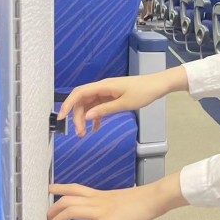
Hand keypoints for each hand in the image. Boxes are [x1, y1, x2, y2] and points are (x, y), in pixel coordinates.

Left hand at [47, 173, 187, 219]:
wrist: (155, 197)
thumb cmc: (145, 198)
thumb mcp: (124, 198)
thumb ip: (112, 203)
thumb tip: (109, 210)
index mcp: (102, 194)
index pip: (75, 188)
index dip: (59, 188)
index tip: (48, 190)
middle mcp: (98, 201)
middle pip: (67, 200)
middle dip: (52, 209)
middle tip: (45, 219)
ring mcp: (101, 211)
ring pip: (70, 211)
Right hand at [57, 68, 187, 136]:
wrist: (158, 86)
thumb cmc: (144, 92)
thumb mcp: (125, 104)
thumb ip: (105, 110)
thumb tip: (86, 116)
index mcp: (104, 86)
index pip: (79, 93)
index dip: (68, 105)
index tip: (61, 118)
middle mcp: (103, 88)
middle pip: (82, 101)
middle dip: (77, 117)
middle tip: (79, 133)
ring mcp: (107, 92)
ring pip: (90, 105)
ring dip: (85, 119)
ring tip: (84, 134)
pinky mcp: (113, 97)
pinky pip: (99, 107)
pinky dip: (96, 117)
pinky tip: (96, 128)